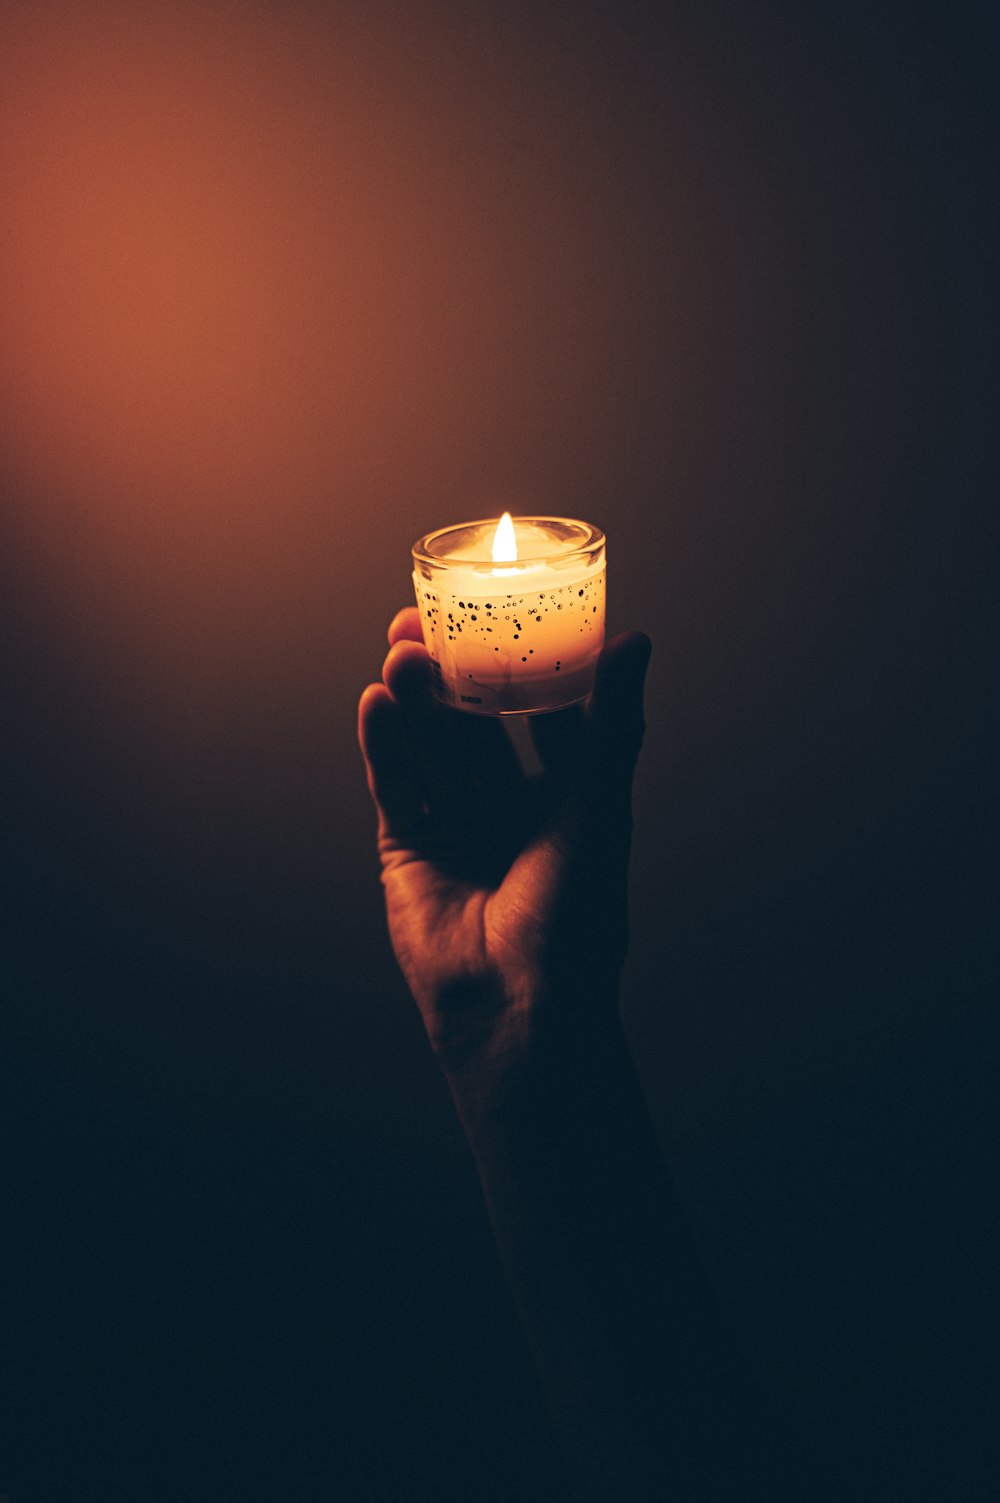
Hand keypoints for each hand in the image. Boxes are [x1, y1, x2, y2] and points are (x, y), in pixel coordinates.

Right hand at [358, 607, 650, 1079]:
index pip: (535, 709)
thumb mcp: (600, 805)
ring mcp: (454, 824)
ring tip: (401, 651)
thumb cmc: (577, 916)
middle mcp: (507, 804)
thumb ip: (611, 723)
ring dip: (413, 701)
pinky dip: (384, 745)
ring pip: (429, 747)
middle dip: (447, 672)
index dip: (512, 660)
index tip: (492, 609)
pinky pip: (395, 786)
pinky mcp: (407, 849)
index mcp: (562, 794)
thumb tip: (637, 638)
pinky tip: (376, 701)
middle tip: (423, 621)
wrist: (519, 1008)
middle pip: (470, 721)